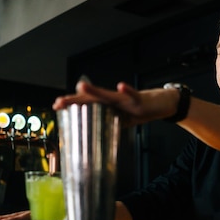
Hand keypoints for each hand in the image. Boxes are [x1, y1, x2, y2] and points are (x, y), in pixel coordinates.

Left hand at [52, 80, 178, 126]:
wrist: (164, 103)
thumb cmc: (142, 110)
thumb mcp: (123, 119)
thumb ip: (109, 122)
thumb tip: (94, 133)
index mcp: (109, 105)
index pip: (87, 104)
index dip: (71, 104)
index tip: (56, 106)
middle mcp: (114, 99)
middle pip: (92, 99)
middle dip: (75, 100)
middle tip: (59, 102)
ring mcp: (126, 99)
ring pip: (108, 95)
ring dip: (95, 90)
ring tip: (82, 86)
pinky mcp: (140, 100)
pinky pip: (133, 95)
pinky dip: (127, 91)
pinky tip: (121, 86)